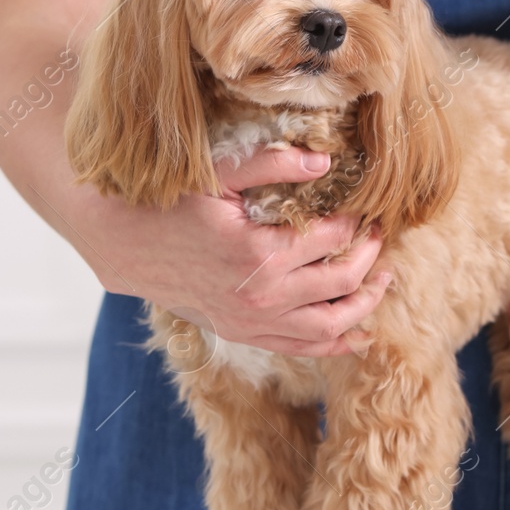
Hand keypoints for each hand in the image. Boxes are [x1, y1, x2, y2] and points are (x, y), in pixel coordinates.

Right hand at [63, 145, 388, 356]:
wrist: (127, 245)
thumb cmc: (173, 203)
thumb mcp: (219, 174)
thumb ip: (272, 164)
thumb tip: (325, 160)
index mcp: (258, 251)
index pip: (331, 238)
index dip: (356, 222)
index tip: (365, 208)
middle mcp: (261, 295)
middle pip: (340, 281)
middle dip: (369, 257)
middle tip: (380, 235)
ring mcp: (252, 321)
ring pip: (329, 325)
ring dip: (364, 305)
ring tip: (383, 281)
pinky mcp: (242, 334)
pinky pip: (300, 349)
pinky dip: (335, 345)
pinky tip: (358, 333)